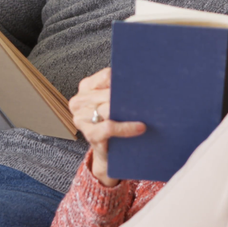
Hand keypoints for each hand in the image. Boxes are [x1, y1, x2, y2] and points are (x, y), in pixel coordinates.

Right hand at [69, 68, 145, 186]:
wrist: (107, 150)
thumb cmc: (112, 121)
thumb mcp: (112, 102)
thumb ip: (119, 90)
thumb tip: (141, 82)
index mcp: (86, 87)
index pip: (106, 76)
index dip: (123, 80)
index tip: (140, 83)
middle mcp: (80, 101)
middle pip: (108, 93)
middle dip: (128, 97)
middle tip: (148, 98)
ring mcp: (81, 118)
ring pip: (107, 109)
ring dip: (129, 112)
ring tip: (146, 113)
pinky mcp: (90, 134)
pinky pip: (109, 127)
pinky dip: (126, 128)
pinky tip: (140, 128)